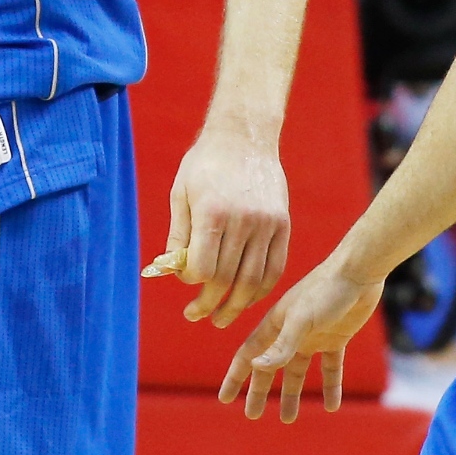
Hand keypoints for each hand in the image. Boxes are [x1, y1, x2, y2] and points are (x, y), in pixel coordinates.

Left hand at [144, 124, 289, 324]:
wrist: (244, 136)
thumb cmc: (205, 164)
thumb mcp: (181, 194)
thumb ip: (178, 236)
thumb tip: (173, 272)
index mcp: (213, 212)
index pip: (202, 268)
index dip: (191, 282)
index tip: (185, 280)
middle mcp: (243, 220)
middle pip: (226, 278)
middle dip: (209, 303)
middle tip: (196, 315)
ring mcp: (267, 224)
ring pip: (253, 280)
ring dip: (236, 305)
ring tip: (221, 318)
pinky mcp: (283, 225)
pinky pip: (275, 268)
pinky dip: (261, 289)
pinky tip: (247, 299)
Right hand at [219, 256, 384, 420]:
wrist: (359, 272)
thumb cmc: (326, 290)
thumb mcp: (301, 320)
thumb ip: (282, 345)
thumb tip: (256, 368)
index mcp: (275, 326)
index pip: (248, 357)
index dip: (236, 378)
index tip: (225, 399)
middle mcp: (290, 333)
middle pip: (270, 368)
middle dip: (260, 392)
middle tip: (252, 415)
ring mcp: (312, 336)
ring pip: (297, 372)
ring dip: (292, 394)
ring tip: (288, 418)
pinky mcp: (335, 338)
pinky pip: (330, 368)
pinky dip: (330, 386)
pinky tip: (332, 406)